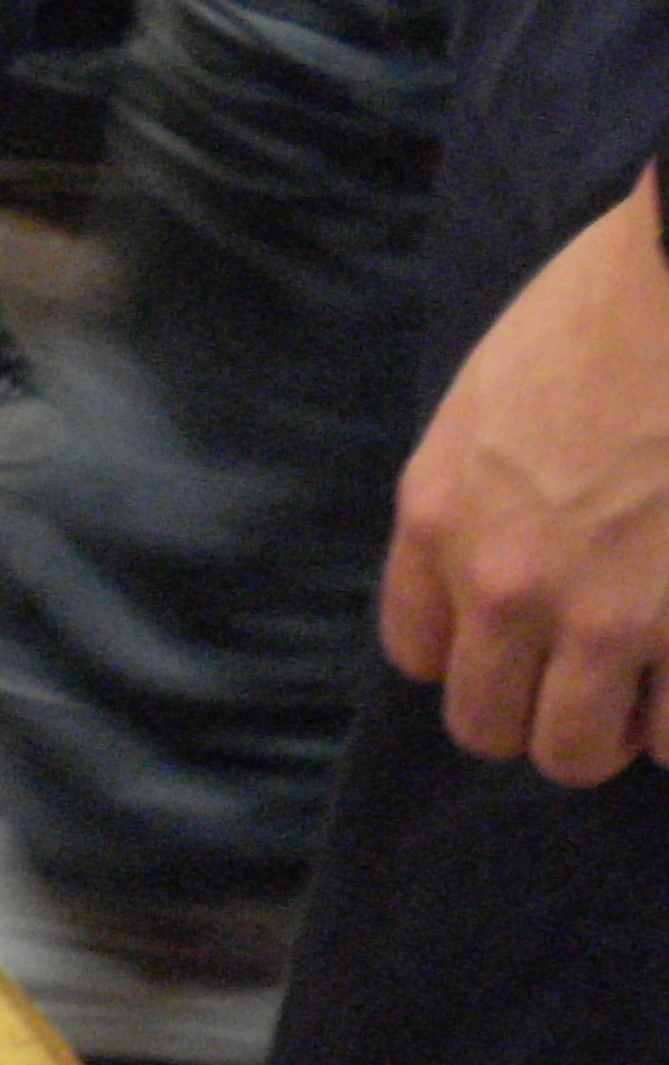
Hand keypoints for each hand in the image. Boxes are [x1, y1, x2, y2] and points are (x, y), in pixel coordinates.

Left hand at [383, 165, 668, 782]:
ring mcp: (603, 614)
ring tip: (654, 681)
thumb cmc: (612, 313)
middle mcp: (501, 581)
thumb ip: (481, 497)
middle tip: (595, 680)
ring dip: (618, 728)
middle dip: (539, 712)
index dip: (477, 657)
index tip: (523, 643)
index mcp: (439, 517)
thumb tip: (503, 562)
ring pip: (577, 750)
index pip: (419, 653)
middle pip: (488, 723)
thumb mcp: (492, 402)